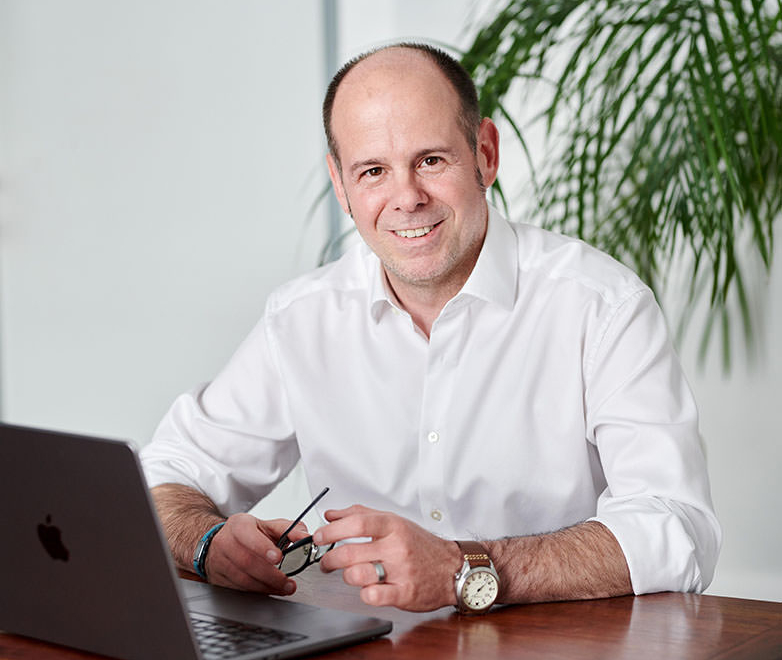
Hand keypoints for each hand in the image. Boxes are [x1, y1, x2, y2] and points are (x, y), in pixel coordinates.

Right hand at [204, 513, 308, 594]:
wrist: (219, 541)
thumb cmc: (248, 533)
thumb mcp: (267, 525)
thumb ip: (289, 529)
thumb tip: (306, 536)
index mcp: (239, 525)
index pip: (248, 535)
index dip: (263, 547)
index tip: (278, 557)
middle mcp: (226, 542)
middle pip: (247, 561)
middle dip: (271, 574)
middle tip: (288, 581)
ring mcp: (220, 562)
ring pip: (243, 579)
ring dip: (266, 586)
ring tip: (284, 587)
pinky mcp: (218, 578)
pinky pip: (239, 588)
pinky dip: (257, 591)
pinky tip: (270, 590)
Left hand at [313, 504, 462, 611]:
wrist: (452, 568)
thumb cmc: (420, 545)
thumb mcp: (394, 521)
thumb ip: (361, 514)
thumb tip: (331, 514)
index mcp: (393, 526)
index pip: (356, 522)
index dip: (332, 530)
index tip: (319, 536)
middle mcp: (396, 547)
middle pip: (350, 552)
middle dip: (329, 558)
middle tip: (325, 561)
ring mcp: (400, 571)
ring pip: (358, 574)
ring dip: (346, 576)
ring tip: (347, 574)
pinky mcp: (404, 593)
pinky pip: (373, 596)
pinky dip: (364, 593)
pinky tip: (367, 589)